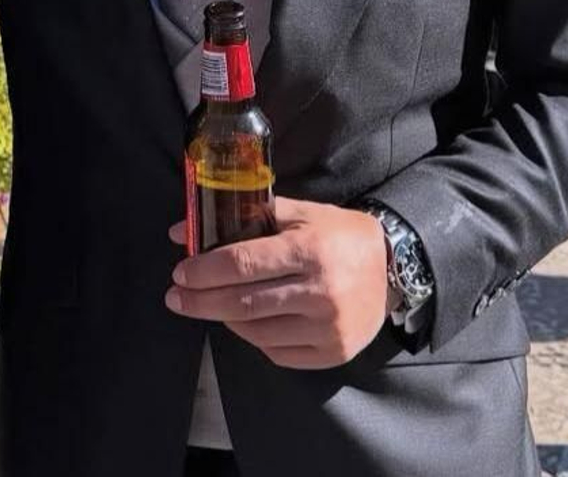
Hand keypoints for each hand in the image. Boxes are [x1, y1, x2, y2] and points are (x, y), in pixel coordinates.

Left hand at [165, 198, 387, 369]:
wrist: (391, 267)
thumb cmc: (336, 234)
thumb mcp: (298, 213)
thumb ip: (243, 217)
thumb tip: (183, 230)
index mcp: (308, 250)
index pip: (243, 264)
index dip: (204, 271)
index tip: (179, 273)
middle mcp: (319, 291)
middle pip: (243, 302)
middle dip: (201, 301)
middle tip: (175, 298)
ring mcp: (328, 327)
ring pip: (256, 331)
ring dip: (225, 319)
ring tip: (209, 305)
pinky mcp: (333, 353)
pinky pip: (277, 352)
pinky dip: (253, 338)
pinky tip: (244, 322)